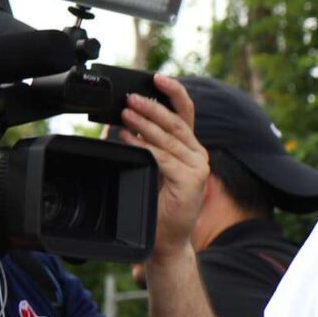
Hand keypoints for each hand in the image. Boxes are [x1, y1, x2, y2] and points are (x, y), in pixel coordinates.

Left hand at [120, 75, 206, 256]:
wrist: (164, 238)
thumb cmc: (155, 203)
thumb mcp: (148, 165)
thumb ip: (141, 142)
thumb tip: (119, 121)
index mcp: (190, 147)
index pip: (186, 112)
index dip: (174, 93)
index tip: (157, 78)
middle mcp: (198, 154)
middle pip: (177, 122)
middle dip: (152, 107)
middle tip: (129, 99)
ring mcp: (198, 167)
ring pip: (170, 138)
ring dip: (145, 124)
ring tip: (124, 115)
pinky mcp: (192, 181)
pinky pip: (165, 158)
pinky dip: (145, 148)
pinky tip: (129, 140)